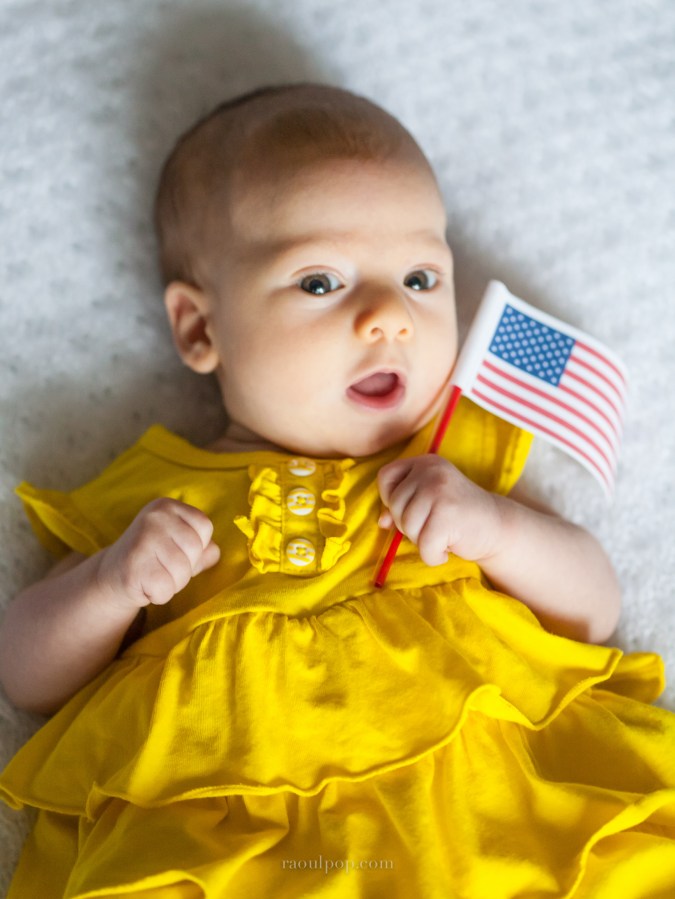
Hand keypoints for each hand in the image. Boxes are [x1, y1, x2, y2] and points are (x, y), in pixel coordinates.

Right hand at [95, 498, 220, 609]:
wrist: (111, 576)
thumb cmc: (153, 559)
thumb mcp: (178, 544)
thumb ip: (202, 547)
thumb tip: (215, 553)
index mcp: (167, 506)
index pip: (205, 527)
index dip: (196, 547)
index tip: (174, 550)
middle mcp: (155, 516)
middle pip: (195, 549)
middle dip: (185, 568)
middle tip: (162, 568)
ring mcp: (143, 539)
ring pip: (182, 571)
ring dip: (172, 583)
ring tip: (154, 576)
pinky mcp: (134, 565)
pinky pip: (165, 588)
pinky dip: (159, 595)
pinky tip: (144, 586)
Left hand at [377, 455, 501, 565]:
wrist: (498, 527)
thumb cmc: (457, 516)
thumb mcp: (428, 502)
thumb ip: (402, 507)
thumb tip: (382, 522)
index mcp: (425, 462)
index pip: (386, 476)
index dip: (390, 498)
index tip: (410, 510)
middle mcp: (432, 471)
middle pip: (395, 505)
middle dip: (408, 525)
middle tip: (432, 527)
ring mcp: (440, 492)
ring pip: (407, 526)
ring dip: (421, 541)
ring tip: (441, 536)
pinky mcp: (448, 516)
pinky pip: (423, 546)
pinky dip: (432, 557)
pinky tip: (446, 550)